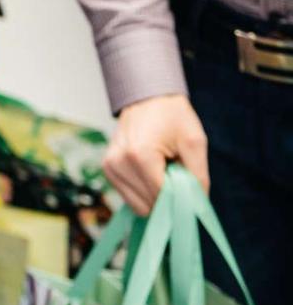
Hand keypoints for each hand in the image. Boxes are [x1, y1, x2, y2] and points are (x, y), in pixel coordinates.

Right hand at [104, 95, 208, 214]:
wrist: (147, 97)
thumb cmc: (173, 116)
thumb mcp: (194, 141)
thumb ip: (197, 176)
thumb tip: (197, 206)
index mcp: (140, 156)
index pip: (161, 196)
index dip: (179, 200)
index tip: (191, 195)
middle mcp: (119, 164)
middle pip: (147, 205)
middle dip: (166, 198)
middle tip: (176, 178)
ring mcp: (109, 168)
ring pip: (137, 206)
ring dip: (153, 196)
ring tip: (162, 174)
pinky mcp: (106, 170)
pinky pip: (128, 197)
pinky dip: (143, 192)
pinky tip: (150, 173)